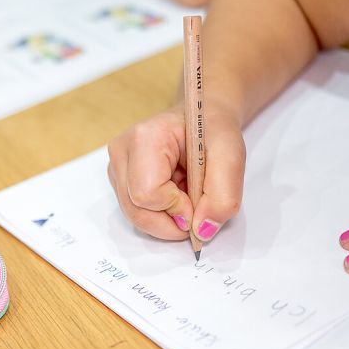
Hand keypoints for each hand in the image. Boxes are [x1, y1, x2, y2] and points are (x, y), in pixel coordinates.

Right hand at [107, 105, 245, 241]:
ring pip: (135, 216)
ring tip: (186, 194)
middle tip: (196, 208)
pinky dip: (161, 214)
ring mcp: (117, 168)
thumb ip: (223, 196)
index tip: (199, 199)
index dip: (177, 208)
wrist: (202, 118)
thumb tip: (203, 231)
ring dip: (167, 218)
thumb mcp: (231, 157)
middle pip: (136, 211)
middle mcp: (121, 153)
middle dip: (171, 221)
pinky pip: (137, 213)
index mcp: (143, 138)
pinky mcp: (120, 181)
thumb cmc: (213, 130)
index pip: (147, 194)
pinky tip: (175, 195)